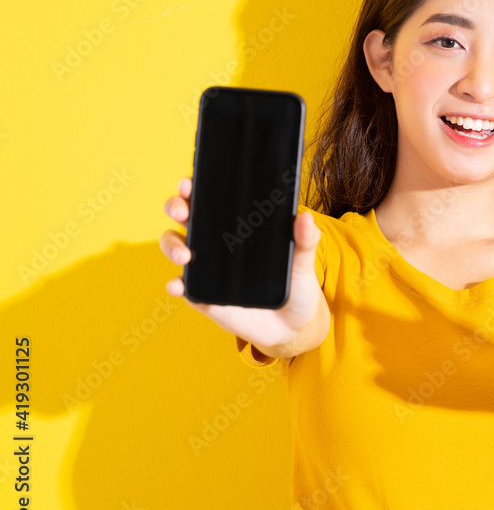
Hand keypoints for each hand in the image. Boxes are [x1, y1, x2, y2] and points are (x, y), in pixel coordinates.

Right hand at [159, 176, 328, 356]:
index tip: (190, 182)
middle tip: (183, 210)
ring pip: (176, 246)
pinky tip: (178, 285)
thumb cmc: (296, 287)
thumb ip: (304, 242)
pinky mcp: (204, 296)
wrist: (293, 327)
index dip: (196, 186)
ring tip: (185, 255)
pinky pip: (183, 287)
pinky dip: (175, 285)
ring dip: (172, 245)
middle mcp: (217, 243)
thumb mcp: (302, 263)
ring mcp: (207, 269)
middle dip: (177, 207)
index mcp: (238, 226)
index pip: (212, 199)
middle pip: (186, 217)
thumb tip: (305, 218)